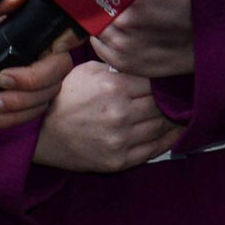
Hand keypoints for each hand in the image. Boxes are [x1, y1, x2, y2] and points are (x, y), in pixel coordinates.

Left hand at [0, 0, 79, 128]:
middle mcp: (49, 64)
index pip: (60, 60)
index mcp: (47, 42)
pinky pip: (28, 115)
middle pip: (51, 86)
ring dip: (14, 110)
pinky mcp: (29, 100)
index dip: (40, 73)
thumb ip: (3, 3)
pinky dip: (9, 120)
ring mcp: (42, 85)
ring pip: (40, 104)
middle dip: (22, 94)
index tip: (4, 75)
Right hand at [33, 61, 181, 171]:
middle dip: (170, 98)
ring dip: (173, 118)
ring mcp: (120, 140)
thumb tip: (140, 63)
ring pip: (159, 126)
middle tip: (183, 92)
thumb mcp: (88, 70)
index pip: (152, 81)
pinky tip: (177, 131)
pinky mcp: (119, 161)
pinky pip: (152, 150)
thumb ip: (116, 67)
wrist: (41, 131)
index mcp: (113, 87)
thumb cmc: (64, 96)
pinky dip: (168, 140)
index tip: (171, 77)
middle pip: (159, 104)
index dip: (163, 79)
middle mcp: (120, 114)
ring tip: (183, 110)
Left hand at [91, 0, 193, 76]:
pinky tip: (111, 31)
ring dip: (101, 20)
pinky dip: (101, 39)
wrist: (206, 39)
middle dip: (100, 2)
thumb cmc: (187, 2)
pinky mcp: (124, 63)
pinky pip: (99, 48)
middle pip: (95, 7)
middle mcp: (123, 22)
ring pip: (96, 27)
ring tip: (111, 14)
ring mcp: (122, 45)